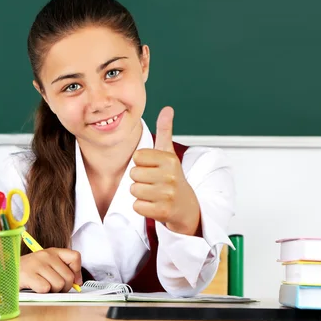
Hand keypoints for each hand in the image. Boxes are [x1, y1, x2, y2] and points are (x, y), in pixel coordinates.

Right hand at [20, 248, 82, 292]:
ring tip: (42, 286)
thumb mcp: (47, 265)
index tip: (74, 281)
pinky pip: (45, 288)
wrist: (6, 271)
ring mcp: (37, 264)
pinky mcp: (29, 274)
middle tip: (53, 288)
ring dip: (52, 291)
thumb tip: (77, 282)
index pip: (75, 257)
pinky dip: (41, 292)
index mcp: (53, 251)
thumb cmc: (29, 271)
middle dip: (63, 287)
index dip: (77, 272)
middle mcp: (46, 255)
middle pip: (68, 277)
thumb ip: (62, 270)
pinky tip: (34, 287)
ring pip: (58, 284)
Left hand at [129, 106, 200, 235]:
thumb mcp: (169, 154)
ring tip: (154, 193)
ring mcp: (168, 194)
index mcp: (169, 159)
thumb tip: (167, 109)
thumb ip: (165, 131)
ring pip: (134, 190)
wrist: (186, 207)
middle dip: (140, 179)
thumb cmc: (172, 178)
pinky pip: (137, 206)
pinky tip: (154, 205)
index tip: (153, 168)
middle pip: (133, 174)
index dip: (141, 163)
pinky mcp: (163, 211)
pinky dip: (142, 207)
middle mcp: (170, 176)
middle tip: (154, 183)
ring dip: (140, 193)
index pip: (137, 157)